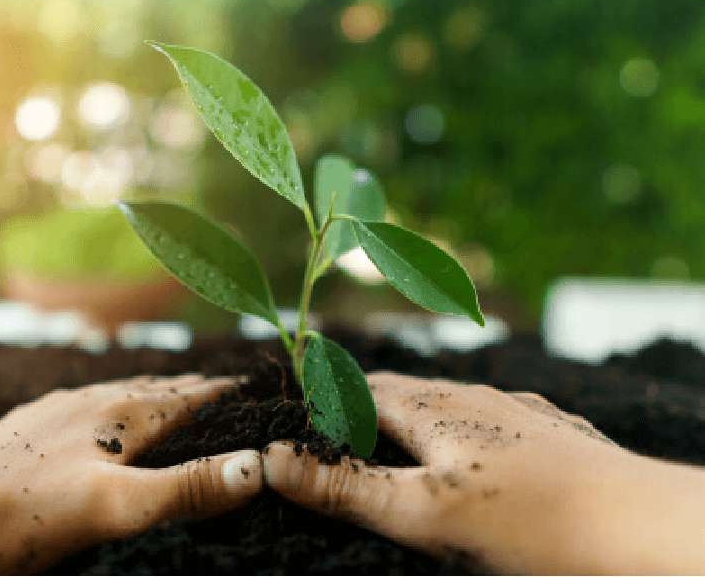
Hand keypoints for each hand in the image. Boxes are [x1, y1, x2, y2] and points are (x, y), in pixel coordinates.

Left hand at [0, 373, 261, 573]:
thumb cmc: (26, 516)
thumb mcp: (115, 508)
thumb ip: (185, 488)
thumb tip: (257, 467)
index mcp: (120, 417)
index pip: (188, 397)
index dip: (223, 392)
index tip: (254, 385)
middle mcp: (91, 403)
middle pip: (156, 389)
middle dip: (192, 387)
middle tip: (222, 388)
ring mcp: (56, 411)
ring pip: (118, 393)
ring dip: (151, 392)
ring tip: (169, 393)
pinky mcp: (28, 426)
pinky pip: (84, 404)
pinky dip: (110, 404)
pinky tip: (96, 412)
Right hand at [262, 371, 643, 573]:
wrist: (643, 528)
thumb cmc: (531, 521)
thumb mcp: (424, 513)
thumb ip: (346, 487)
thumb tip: (270, 460)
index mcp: (435, 407)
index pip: (359, 386)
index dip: (323, 394)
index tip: (294, 407)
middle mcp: (474, 396)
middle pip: (402, 390)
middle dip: (362, 404)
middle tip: (332, 431)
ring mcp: (516, 412)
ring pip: (447, 405)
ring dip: (411, 417)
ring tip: (391, 444)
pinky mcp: (549, 434)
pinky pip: (486, 420)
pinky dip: (456, 433)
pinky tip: (469, 456)